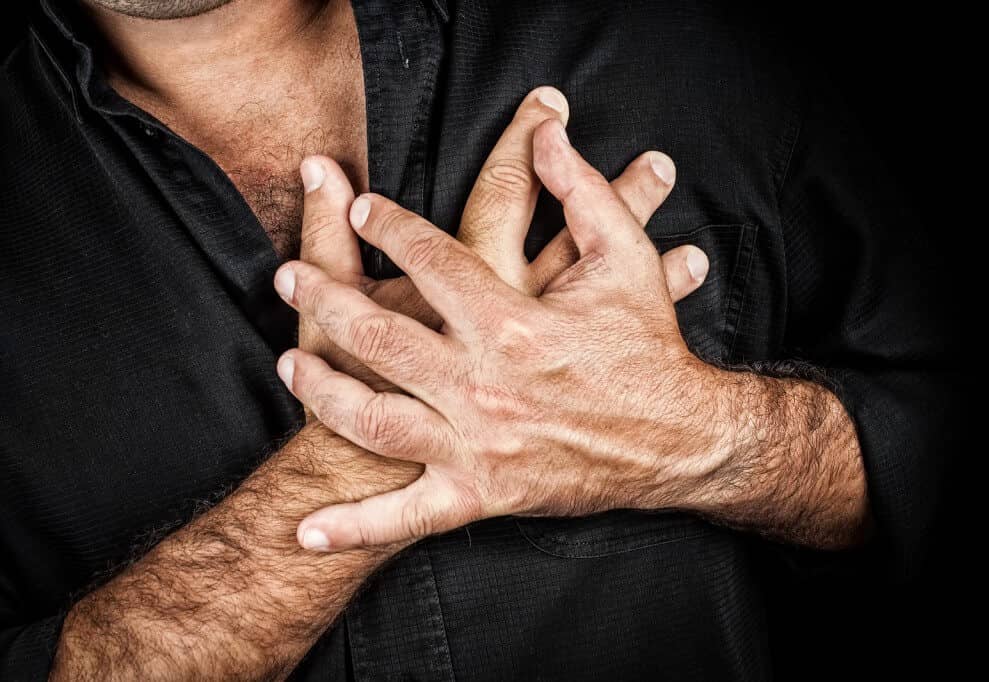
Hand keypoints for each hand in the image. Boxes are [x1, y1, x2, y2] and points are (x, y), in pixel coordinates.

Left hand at [279, 94, 719, 550]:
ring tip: (288, 366)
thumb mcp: (627, 259)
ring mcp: (478, 445)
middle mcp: (485, 384)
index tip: (360, 209)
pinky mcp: (482, 493)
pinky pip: (408, 516)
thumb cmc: (649, 348)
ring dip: (321, 392)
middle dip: (324, 301)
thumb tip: (547, 137)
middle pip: (381, 335)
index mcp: (516, 323)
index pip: (432, 259)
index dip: (389, 227)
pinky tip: (306, 534)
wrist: (680, 440)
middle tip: (286, 278)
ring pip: (374, 418)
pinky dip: (355, 527)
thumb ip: (583, 192)